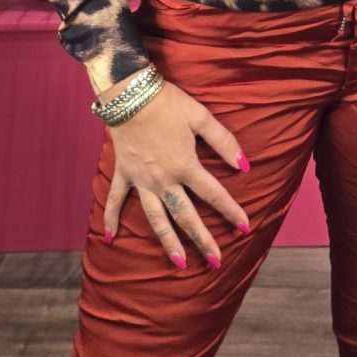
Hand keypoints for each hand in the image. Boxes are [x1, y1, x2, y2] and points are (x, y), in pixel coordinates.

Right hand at [99, 78, 250, 269]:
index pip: (214, 194)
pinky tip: (110, 238)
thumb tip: (244, 164)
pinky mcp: (124, 174)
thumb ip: (223, 141)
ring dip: (168, 241)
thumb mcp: (201, 117)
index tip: (245, 227)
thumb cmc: (168, 103)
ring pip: (156, 218)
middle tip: (216, 261)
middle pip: (186, 216)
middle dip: (203, 240)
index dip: (231, 211)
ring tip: (180, 263)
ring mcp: (142, 180)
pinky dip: (111, 219)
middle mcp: (164, 180)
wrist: (129, 94)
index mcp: (185, 166)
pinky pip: (116, 201)